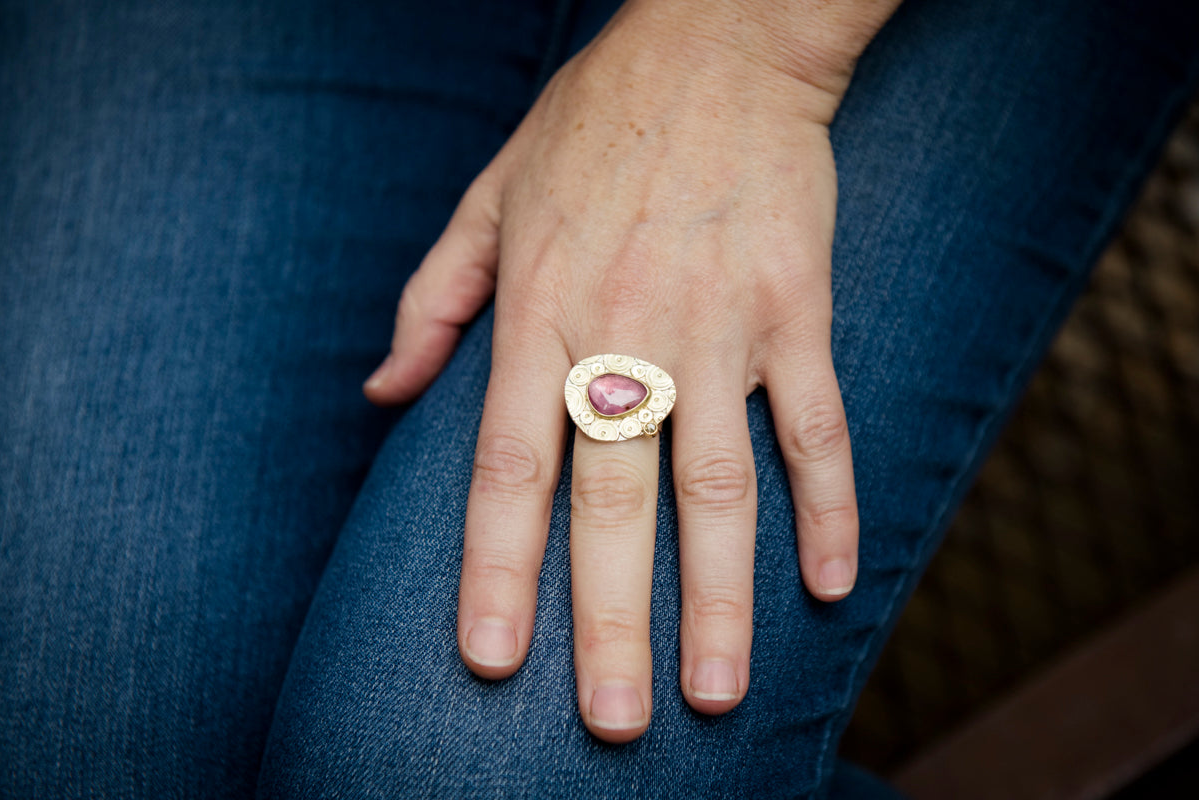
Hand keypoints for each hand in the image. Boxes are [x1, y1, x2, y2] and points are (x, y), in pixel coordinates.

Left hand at [365, 0, 895, 742]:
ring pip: (721, 486)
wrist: (720, 41)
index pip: (511, 468)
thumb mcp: (488, 197)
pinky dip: (829, 507)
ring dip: (719, 596)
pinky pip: (819, 426)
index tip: (492, 658)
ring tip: (717, 690)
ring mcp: (721, 326)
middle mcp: (627, 334)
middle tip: (617, 721)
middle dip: (610, 620)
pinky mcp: (798, 310)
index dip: (500, 569)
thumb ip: (432, 301)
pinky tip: (830, 587)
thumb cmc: (593, 125)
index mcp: (540, 314)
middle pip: (614, 502)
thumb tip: (384, 395)